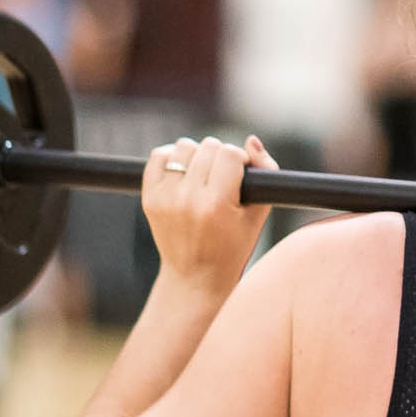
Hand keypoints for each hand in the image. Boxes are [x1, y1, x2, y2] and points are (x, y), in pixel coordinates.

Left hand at [142, 135, 277, 292]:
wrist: (195, 276)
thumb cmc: (234, 245)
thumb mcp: (259, 212)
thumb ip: (266, 171)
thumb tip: (251, 141)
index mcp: (216, 204)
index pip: (230, 153)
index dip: (240, 159)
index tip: (242, 172)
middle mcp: (187, 199)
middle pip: (208, 147)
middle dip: (220, 157)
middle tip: (223, 178)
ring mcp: (165, 198)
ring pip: (184, 147)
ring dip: (197, 155)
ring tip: (203, 174)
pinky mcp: (149, 198)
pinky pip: (158, 157)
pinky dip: (172, 158)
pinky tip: (183, 172)